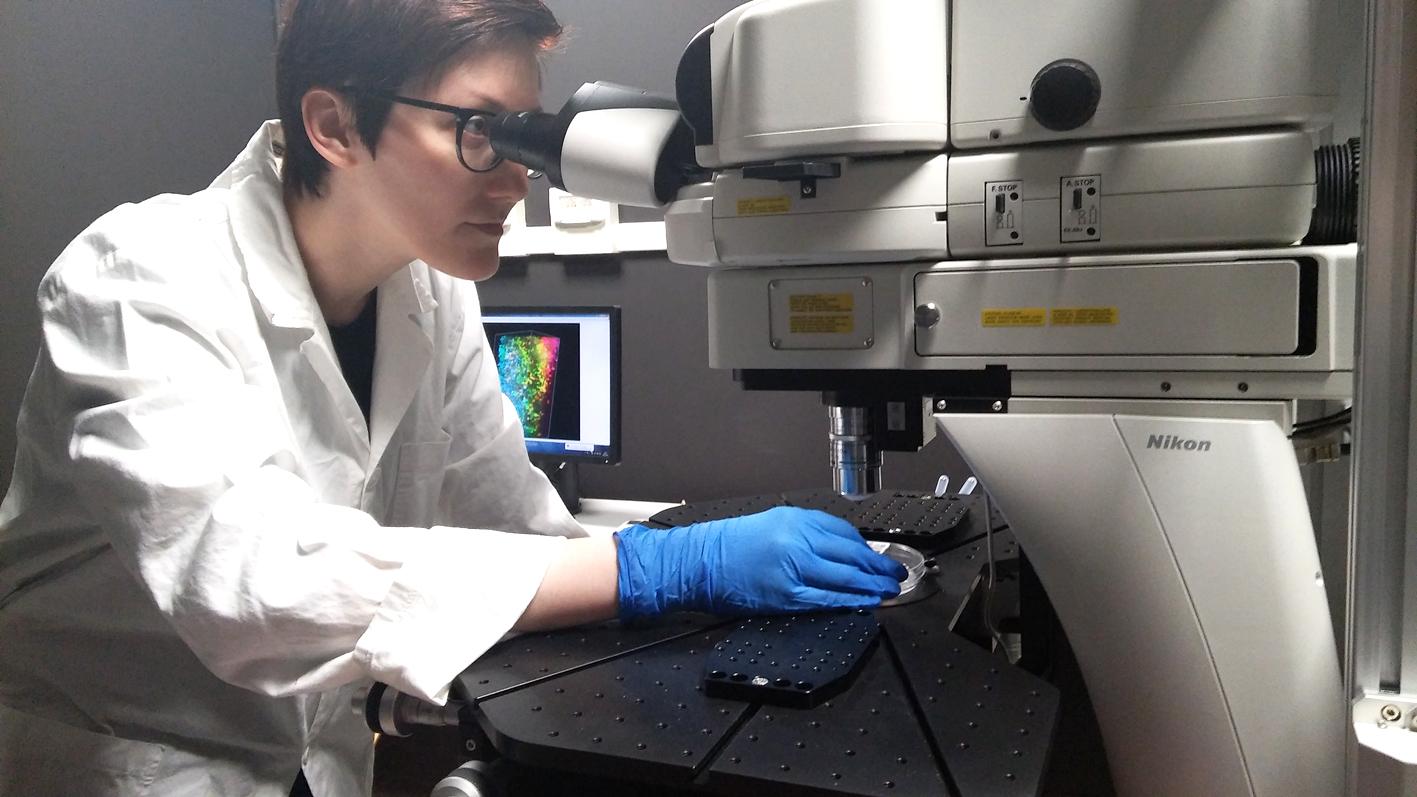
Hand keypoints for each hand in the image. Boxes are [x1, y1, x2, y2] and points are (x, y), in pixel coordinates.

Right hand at [613, 506, 906, 619]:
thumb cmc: (732, 544)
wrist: (700, 562)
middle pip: (851, 555)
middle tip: (897, 574)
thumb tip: (843, 548)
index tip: (881, 556)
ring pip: (844, 578)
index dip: (869, 548)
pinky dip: (848, 601)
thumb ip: (808, 533)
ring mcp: (793, 570)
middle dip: (879, 567)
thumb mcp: (773, 523)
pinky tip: (863, 603)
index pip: (845, 533)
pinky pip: (825, 599)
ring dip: (871, 586)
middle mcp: (798, 541)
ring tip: (889, 591)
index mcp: (796, 520)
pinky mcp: (785, 596)